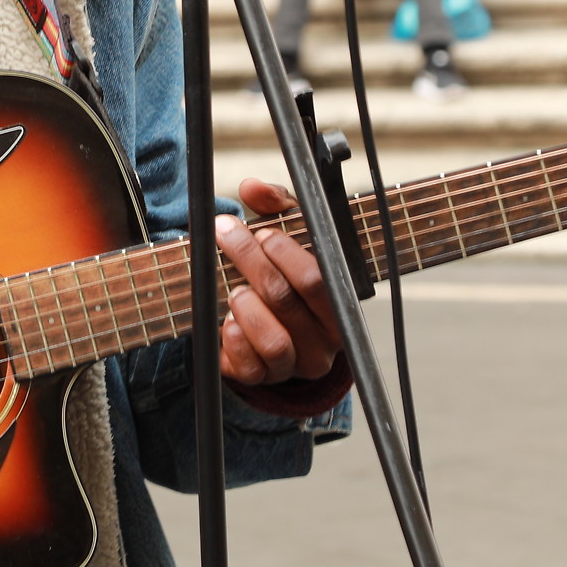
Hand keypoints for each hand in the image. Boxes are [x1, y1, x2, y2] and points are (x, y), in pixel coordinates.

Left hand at [213, 179, 344, 385]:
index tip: (260, 232)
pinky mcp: (266, 379)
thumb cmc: (285, 270)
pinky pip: (251, 369)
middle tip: (227, 238)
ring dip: (246, 308)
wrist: (273, 322)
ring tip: (233, 289)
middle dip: (252, 263)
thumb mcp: (289, 234)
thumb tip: (252, 187)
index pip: (318, 278)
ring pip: (274, 341)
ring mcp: (297, 362)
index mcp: (339, 301)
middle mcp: (326, 339)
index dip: (285, 253)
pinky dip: (234, 341)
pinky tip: (227, 321)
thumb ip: (275, 206)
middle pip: (288, 299)